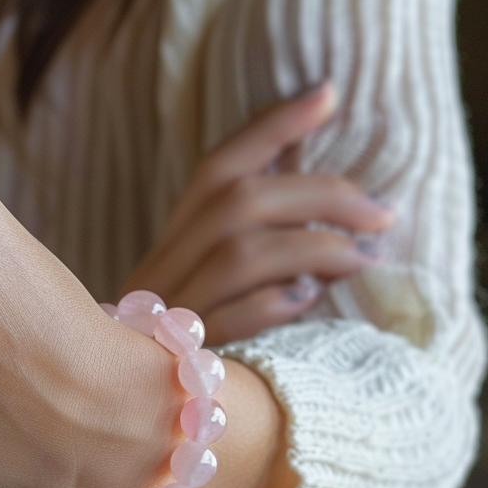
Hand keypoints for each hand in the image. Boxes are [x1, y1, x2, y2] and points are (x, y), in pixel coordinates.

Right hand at [123, 83, 394, 344]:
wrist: (105, 395)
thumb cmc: (171, 324)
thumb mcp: (199, 267)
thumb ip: (245, 222)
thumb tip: (306, 171)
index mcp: (173, 233)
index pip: (220, 163)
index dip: (271, 126)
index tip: (328, 92)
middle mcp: (166, 260)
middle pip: (236, 200)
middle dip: (317, 194)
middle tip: (382, 209)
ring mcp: (170, 307)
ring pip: (239, 253)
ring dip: (310, 246)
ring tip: (365, 257)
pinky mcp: (180, 356)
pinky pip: (228, 322)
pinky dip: (272, 304)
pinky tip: (307, 300)